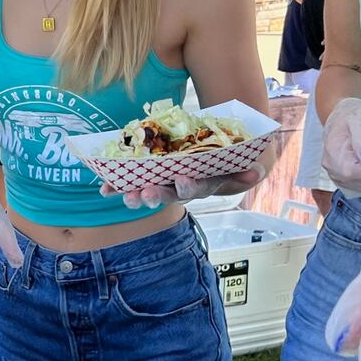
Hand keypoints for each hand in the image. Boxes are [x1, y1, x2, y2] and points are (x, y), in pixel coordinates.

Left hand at [100, 165, 263, 209]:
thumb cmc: (220, 164)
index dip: (188, 186)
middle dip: (155, 195)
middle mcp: (179, 190)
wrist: (209, 165)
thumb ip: (243, 170)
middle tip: (143, 193)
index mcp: (200, 184)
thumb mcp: (234, 167)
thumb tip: (257, 171)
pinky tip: (103, 189)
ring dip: (134, 196)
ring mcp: (161, 187)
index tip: (181, 180)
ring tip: (124, 194)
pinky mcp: (144, 180)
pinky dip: (115, 187)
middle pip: (167, 196)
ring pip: (146, 194)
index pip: (195, 188)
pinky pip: (129, 186)